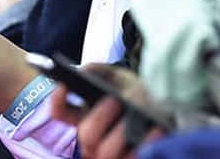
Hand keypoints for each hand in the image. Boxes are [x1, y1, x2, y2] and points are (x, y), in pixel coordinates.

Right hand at [49, 65, 164, 158]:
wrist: (162, 112)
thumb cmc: (135, 95)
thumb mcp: (119, 77)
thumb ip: (99, 69)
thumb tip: (84, 71)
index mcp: (84, 115)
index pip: (60, 112)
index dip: (57, 100)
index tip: (64, 85)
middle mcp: (93, 138)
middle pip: (86, 135)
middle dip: (99, 117)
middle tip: (116, 100)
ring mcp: (110, 154)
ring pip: (105, 152)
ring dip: (120, 134)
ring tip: (134, 116)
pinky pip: (132, 158)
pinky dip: (145, 143)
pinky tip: (155, 129)